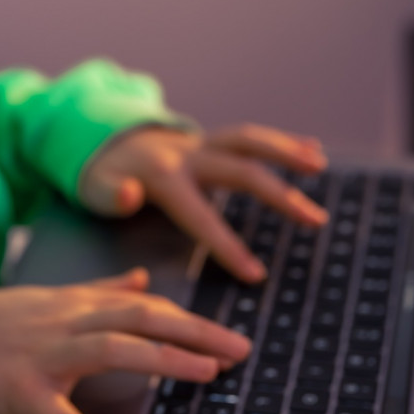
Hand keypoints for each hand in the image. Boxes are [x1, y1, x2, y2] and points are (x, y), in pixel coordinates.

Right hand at [0, 270, 250, 413]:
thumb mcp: (45, 299)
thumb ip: (97, 290)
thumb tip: (142, 280)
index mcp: (72, 302)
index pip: (142, 305)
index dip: (187, 319)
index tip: (226, 334)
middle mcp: (64, 321)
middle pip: (140, 318)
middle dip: (194, 331)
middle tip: (240, 349)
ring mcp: (43, 355)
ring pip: (114, 350)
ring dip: (165, 360)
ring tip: (207, 375)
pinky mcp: (21, 394)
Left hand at [79, 123, 328, 281]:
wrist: (103, 138)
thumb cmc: (101, 176)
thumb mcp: (94, 188)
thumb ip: (110, 195)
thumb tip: (129, 194)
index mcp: (164, 176)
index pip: (201, 215)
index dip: (227, 245)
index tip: (257, 276)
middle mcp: (188, 153)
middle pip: (240, 170)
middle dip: (278, 194)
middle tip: (315, 220)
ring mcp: (201, 142)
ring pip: (249, 141)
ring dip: (286, 150)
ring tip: (319, 165)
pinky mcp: (210, 140)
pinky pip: (249, 137)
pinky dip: (280, 140)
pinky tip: (312, 149)